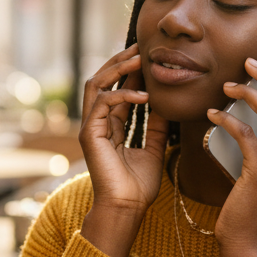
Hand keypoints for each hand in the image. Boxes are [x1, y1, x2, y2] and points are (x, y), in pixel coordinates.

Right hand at [78, 45, 168, 256]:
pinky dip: (123, 95)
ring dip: (117, 69)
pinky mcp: (90, 135)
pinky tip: (144, 95)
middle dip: (121, 62)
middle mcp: (98, 123)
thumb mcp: (154, 148)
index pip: (118, 89)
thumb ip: (157, 126)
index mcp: (110, 126)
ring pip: (97, 85)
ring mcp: (91, 128)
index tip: (149, 57)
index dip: (131, 72)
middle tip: (141, 48)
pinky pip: (103, 103)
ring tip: (138, 58)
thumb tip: (166, 104)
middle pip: (102, 80)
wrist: (128, 208)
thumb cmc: (138, 186)